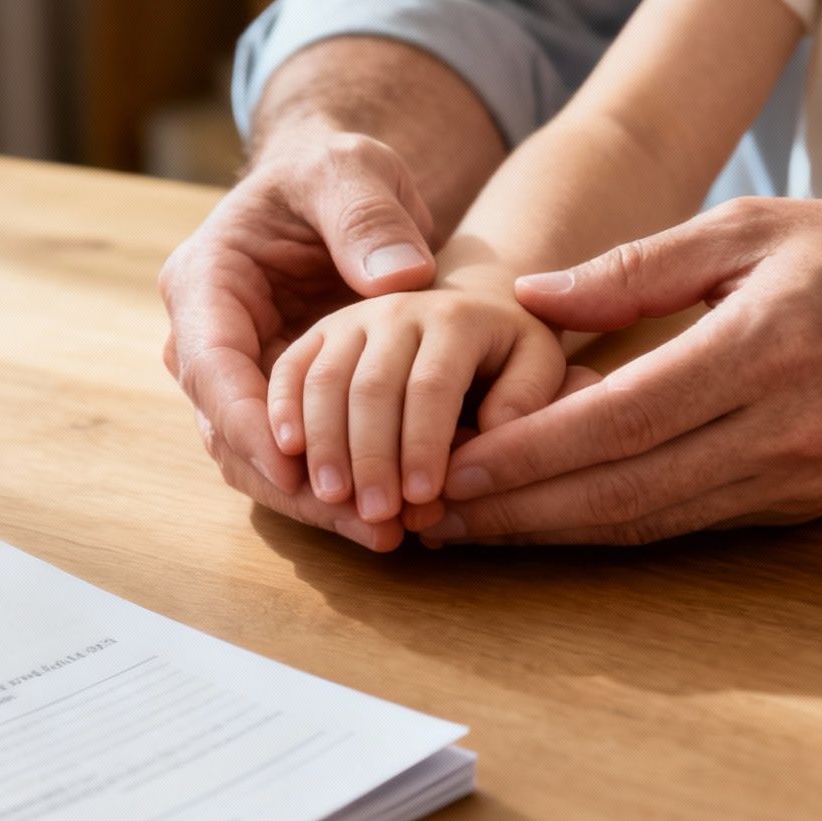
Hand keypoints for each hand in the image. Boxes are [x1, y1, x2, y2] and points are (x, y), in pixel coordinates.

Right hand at [160, 128, 441, 549]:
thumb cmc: (335, 173)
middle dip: (292, 482)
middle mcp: (206, 340)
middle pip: (228, 432)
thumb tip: (397, 280)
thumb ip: (367, 216)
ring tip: (385, 531)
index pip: (211, 366)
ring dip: (316, 503)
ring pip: (257, 462)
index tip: (295, 464)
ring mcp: (239, 379)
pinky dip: (334, 492)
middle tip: (363, 516)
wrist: (341, 195)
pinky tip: (389, 518)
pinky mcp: (275, 404)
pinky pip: (293, 461)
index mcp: (204, 282)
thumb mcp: (351, 170)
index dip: (249, 421)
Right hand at [267, 279, 566, 527]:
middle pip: (371, 386)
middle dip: (370, 455)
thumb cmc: (510, 354)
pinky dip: (282, 413)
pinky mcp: (320, 334)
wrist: (469, 307)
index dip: (425, 442)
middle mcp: (396, 309)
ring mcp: (351, 319)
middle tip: (374, 513)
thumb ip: (527, 396)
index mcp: (456, 316)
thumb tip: (495, 435)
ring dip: (324, 444)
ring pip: (324, 380)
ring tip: (332, 500)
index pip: (433, 384)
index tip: (425, 496)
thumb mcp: (539, 363)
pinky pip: (291, 371)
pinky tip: (286, 460)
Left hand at [423, 198, 821, 544]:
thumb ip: (639, 267)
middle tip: (431, 520)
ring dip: (557, 536)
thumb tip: (531, 297)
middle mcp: (784, 429)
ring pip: (654, 524)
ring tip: (474, 531)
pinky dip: (617, 528)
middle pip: (623, 493)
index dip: (525, 455)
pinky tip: (557, 521)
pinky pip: (695, 524)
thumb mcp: (755, 226)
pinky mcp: (811, 503)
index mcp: (762, 347)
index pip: (616, 420)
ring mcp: (802, 477)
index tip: (449, 467)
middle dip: (519, 515)